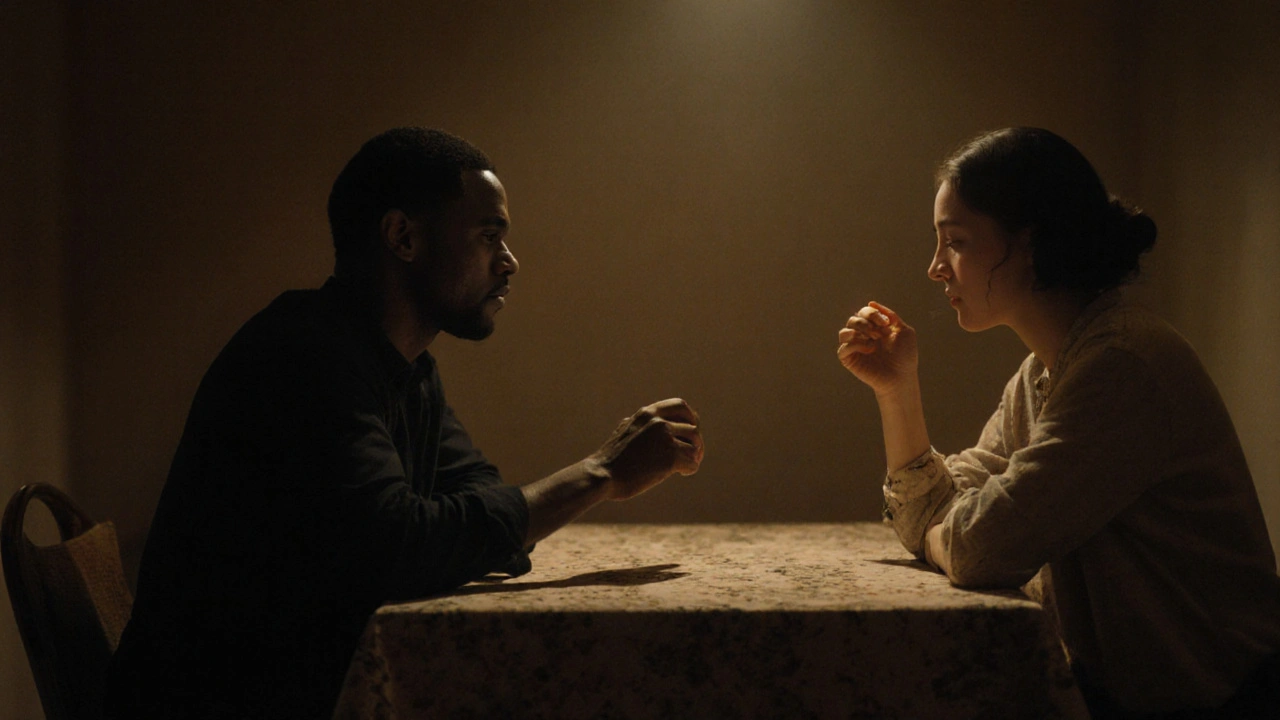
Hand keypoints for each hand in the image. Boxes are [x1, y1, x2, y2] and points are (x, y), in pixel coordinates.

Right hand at [588, 398, 703, 500]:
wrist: (601, 475)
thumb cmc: (610, 459)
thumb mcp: (624, 430)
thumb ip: (639, 424)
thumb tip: (647, 420)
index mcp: (647, 413)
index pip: (680, 406)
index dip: (690, 419)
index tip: (690, 432)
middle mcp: (658, 421)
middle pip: (693, 427)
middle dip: (696, 441)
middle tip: (694, 453)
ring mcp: (665, 438)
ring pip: (695, 445)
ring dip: (694, 456)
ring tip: (685, 466)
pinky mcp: (670, 457)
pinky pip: (692, 462)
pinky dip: (690, 468)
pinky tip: (682, 473)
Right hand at [837, 301, 918, 395]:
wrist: (902, 377)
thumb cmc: (905, 356)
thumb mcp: (903, 331)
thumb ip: (890, 315)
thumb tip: (871, 302)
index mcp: (874, 328)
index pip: (864, 312)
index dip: (872, 313)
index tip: (886, 324)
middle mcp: (862, 336)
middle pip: (853, 319)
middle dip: (866, 322)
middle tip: (879, 333)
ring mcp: (855, 348)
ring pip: (844, 332)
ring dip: (858, 331)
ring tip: (872, 340)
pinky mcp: (849, 360)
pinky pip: (843, 348)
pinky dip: (855, 345)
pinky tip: (868, 350)